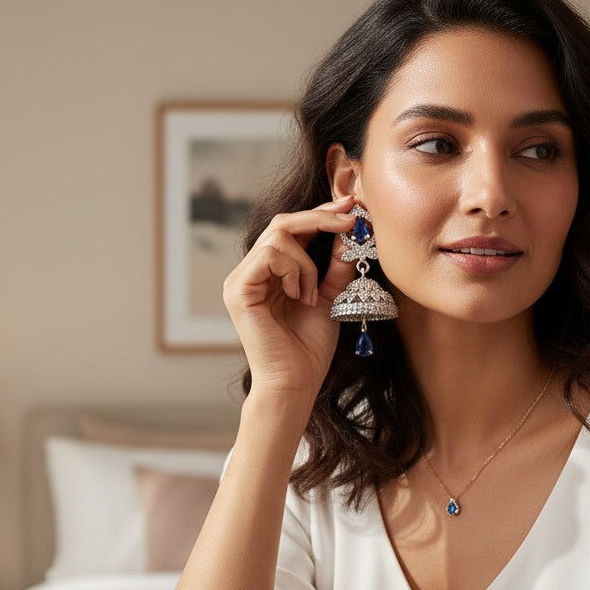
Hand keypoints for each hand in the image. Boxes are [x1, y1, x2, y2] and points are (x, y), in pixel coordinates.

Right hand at [222, 196, 357, 396]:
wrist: (296, 381)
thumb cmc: (310, 347)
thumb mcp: (332, 295)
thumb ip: (336, 263)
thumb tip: (350, 228)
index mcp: (266, 274)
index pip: (289, 230)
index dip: (319, 215)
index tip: (351, 207)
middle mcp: (248, 273)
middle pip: (281, 224)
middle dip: (319, 219)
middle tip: (350, 221)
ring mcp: (238, 281)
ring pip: (278, 237)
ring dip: (306, 262)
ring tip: (311, 294)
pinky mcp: (238, 290)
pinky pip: (270, 255)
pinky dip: (293, 270)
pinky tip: (299, 296)